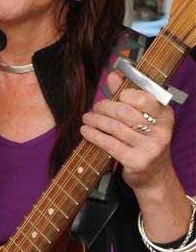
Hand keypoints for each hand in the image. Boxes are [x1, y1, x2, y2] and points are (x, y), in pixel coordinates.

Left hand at [80, 71, 174, 193]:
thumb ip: (128, 96)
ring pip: (115, 128)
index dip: (123, 94)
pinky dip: (94, 136)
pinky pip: (110, 144)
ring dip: (96, 121)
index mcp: (165, 116)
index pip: (143, 98)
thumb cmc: (146, 141)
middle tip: (95, 108)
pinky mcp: (137, 161)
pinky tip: (86, 131)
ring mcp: (150, 148)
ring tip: (87, 118)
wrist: (154, 176)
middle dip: (104, 108)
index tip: (113, 96)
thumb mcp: (144, 118)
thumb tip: (113, 75)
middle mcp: (160, 131)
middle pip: (125, 112)